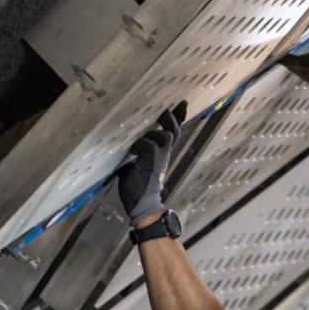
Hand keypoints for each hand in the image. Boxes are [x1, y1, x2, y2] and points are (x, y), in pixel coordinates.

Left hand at [118, 101, 186, 224]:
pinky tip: (133, 150)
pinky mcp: (151, 163)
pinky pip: (147, 145)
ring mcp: (159, 159)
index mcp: (162, 154)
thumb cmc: (138, 188)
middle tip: (167, 109)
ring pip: (164, 136)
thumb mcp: (138, 165)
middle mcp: (164, 155)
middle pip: (173, 131)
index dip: (180, 118)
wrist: (143, 206)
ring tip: (144, 134)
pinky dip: (139, 144)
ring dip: (154, 131)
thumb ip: (137, 153)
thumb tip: (124, 141)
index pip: (174, 133)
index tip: (183, 103)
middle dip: (173, 117)